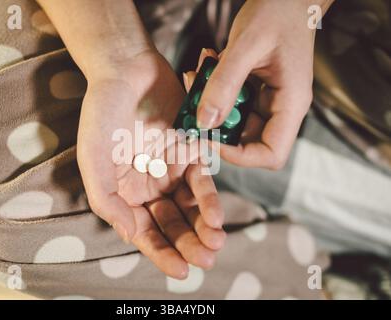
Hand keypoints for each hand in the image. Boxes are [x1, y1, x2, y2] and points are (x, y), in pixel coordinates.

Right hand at [77, 50, 225, 278]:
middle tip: (206, 259)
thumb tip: (132, 233)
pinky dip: (210, 199)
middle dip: (188, 244)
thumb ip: (107, 199)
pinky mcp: (190, 153)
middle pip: (171, 225)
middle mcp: (148, 187)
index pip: (144, 233)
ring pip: (190, 209)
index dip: (162, 254)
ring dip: (203, 227)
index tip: (182, 271)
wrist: (127, 71)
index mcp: (123, 193)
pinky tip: (216, 213)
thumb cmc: (104, 114)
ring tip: (216, 242)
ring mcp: (170, 171)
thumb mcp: (94, 160)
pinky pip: (203, 182)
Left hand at [191, 0, 333, 169]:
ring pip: (233, 120)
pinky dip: (214, 88)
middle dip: (216, 126)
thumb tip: (205, 122)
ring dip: (210, 103)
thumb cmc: (278, 12)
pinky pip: (230, 100)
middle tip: (193, 103)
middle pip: (247, 140)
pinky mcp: (255, 89)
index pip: (271, 154)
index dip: (240, 156)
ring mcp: (268, 99)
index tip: (210, 138)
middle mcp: (281, 107)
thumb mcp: (246, 47)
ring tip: (198, 73)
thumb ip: (225, 84)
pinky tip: (206, 64)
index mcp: (291, 104)